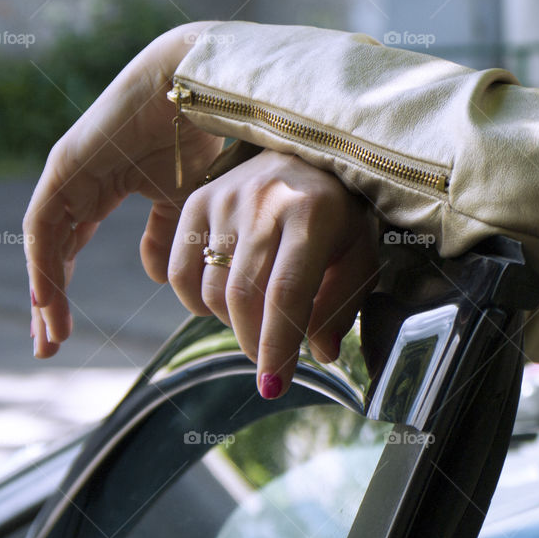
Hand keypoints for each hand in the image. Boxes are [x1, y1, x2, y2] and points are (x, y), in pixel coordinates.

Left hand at [23, 22, 223, 357]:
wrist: (201, 93)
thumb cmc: (202, 140)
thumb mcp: (187, 205)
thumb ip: (168, 237)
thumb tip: (158, 273)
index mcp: (105, 188)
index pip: (73, 246)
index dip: (66, 290)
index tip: (68, 334)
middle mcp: (80, 184)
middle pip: (53, 252)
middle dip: (49, 301)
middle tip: (50, 345)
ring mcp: (69, 175)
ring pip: (45, 246)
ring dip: (44, 292)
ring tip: (52, 337)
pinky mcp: (66, 168)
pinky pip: (45, 226)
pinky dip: (45, 266)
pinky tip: (48, 301)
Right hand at [169, 149, 379, 398]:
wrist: (305, 153)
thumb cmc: (339, 213)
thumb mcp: (359, 253)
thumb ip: (342, 303)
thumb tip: (320, 353)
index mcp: (313, 214)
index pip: (286, 293)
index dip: (278, 345)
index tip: (274, 384)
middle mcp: (264, 201)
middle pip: (243, 297)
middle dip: (254, 343)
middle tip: (270, 360)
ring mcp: (225, 199)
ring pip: (212, 290)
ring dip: (231, 324)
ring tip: (257, 322)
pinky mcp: (197, 200)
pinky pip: (179, 272)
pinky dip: (196, 303)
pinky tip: (223, 304)